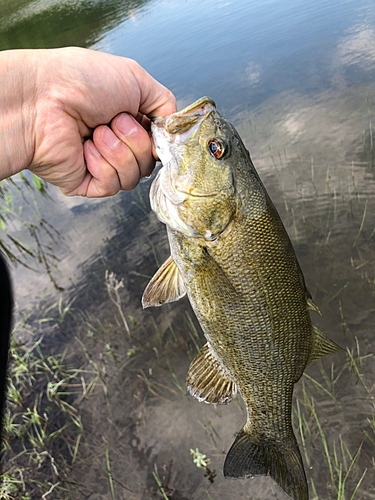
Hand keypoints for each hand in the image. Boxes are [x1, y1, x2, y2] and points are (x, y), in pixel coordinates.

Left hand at [0, 47, 175, 196]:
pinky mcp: (88, 183)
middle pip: (149, 163)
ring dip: (119, 151)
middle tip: (114, 119)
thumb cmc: (81, 81)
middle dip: (136, 141)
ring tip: (96, 131)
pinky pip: (113, 186)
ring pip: (134, 177)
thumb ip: (165, 103)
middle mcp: (116, 145)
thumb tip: (174, 133)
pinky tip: (86, 149)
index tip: (158, 130)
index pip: (158, 144)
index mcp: (128, 121)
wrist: (42, 98)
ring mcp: (102, 165)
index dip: (160, 140)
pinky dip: (103, 165)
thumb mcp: (136, 78)